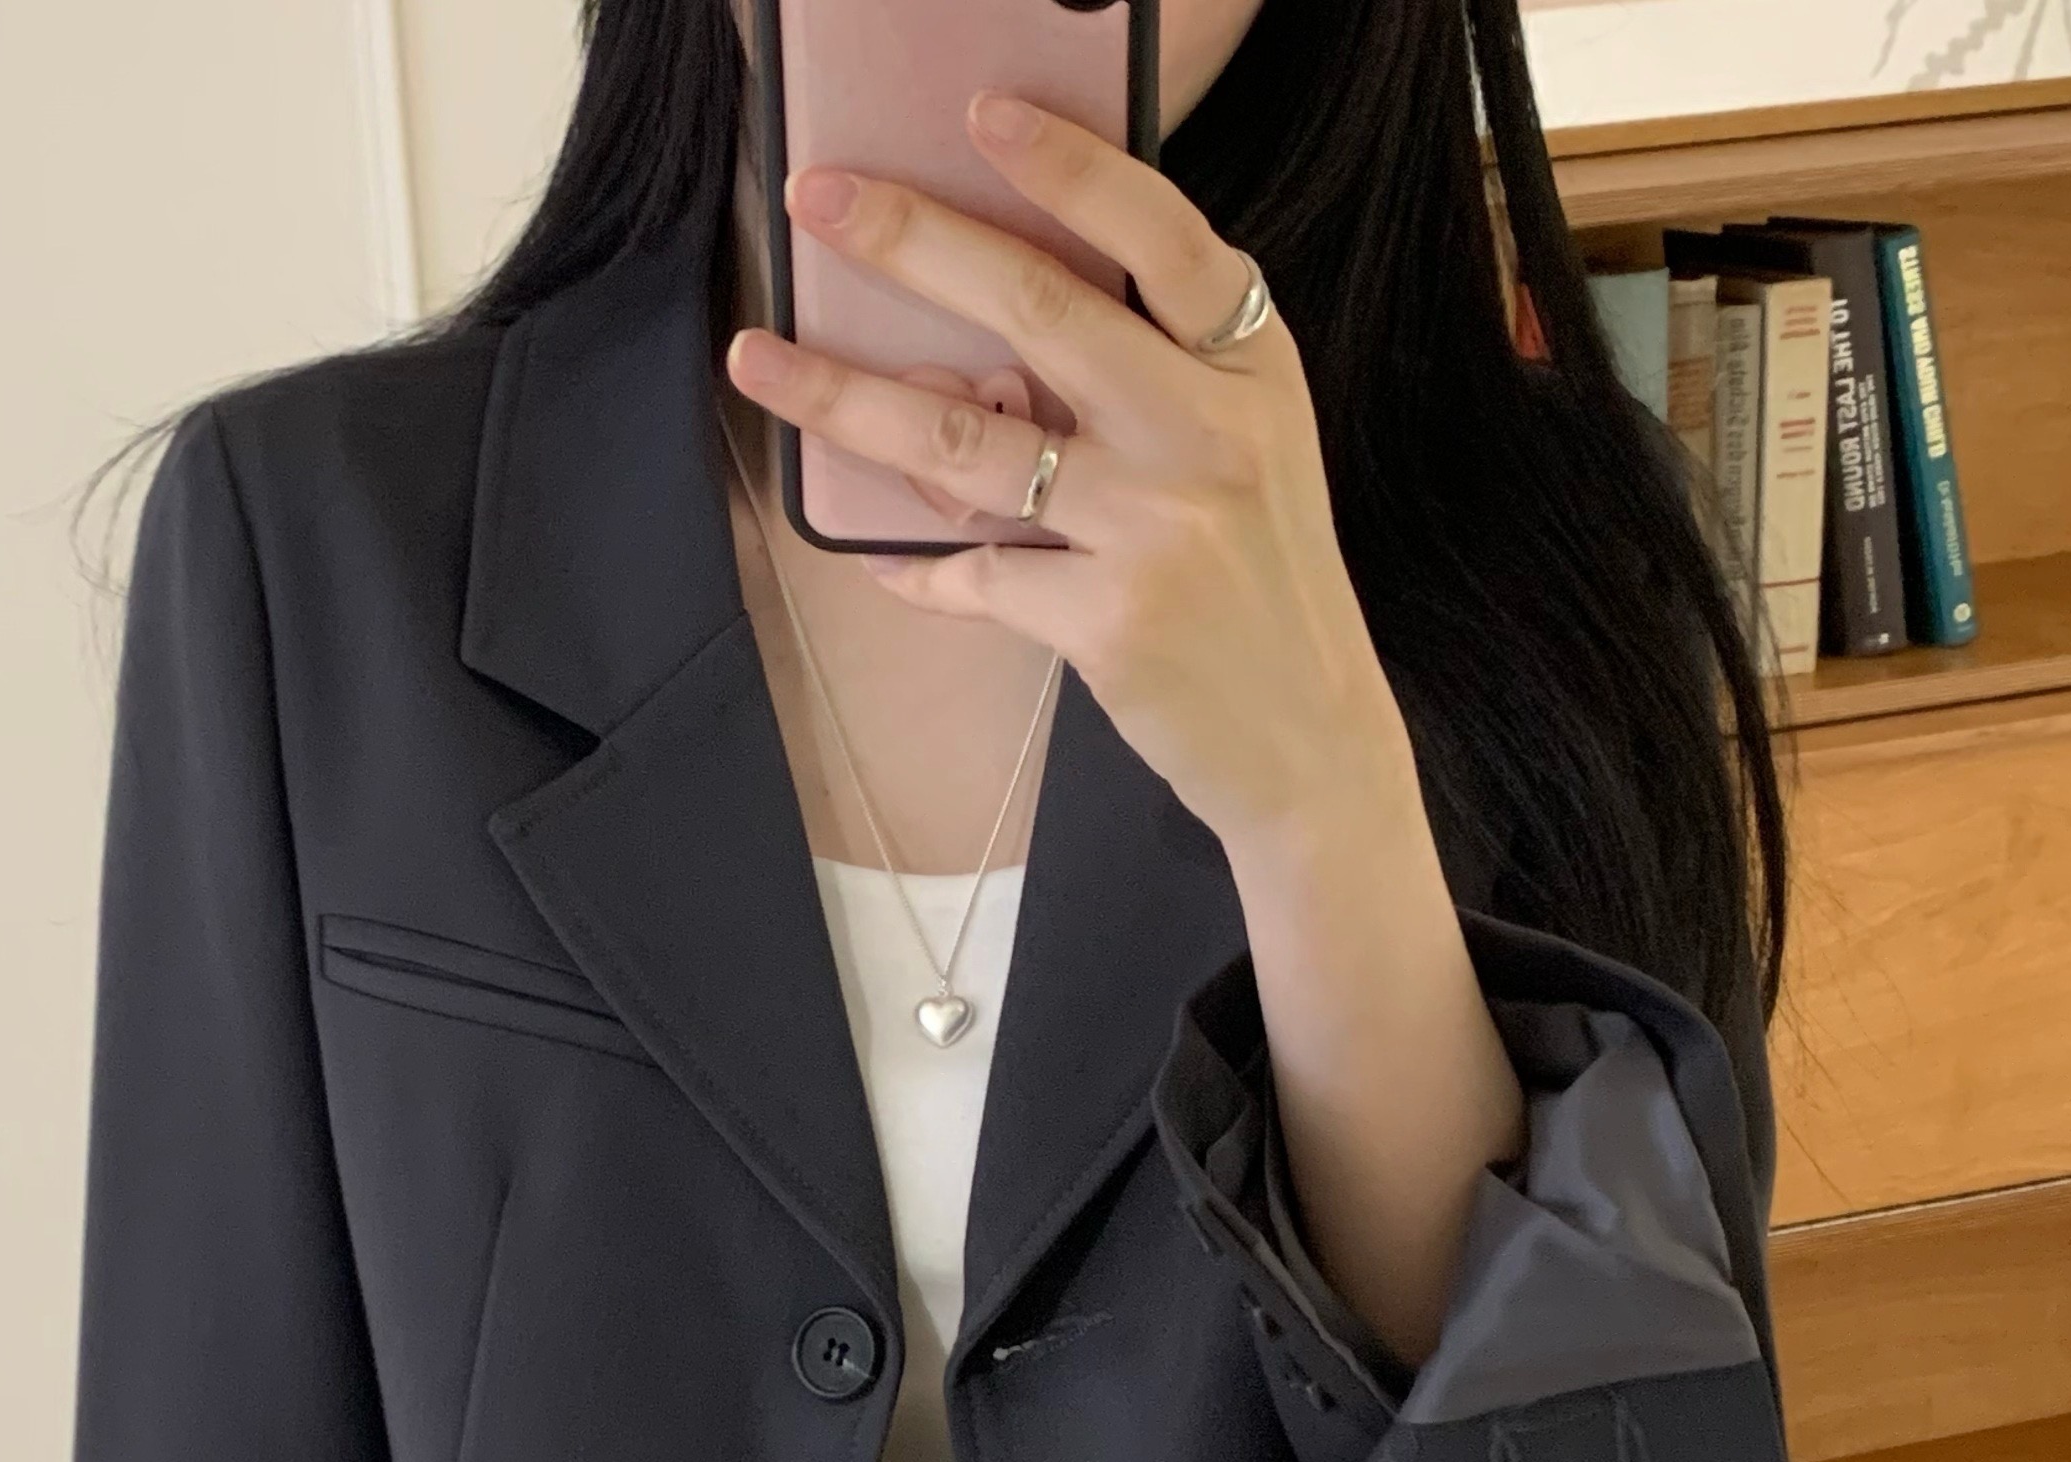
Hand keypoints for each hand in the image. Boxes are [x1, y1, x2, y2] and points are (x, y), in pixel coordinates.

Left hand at [730, 94, 1524, 1369]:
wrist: (1311, 741)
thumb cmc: (1260, 586)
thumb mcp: (1246, 455)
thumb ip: (1153, 382)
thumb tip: (992, 333)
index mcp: (1250, 369)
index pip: (1160, 233)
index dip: (1067, 165)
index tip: (975, 111)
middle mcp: (1210, 431)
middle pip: (1035, 306)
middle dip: (910, 240)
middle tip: (817, 198)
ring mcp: (1157, 526)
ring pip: (966, 440)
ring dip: (845, 398)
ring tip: (758, 362)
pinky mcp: (1109, 620)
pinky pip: (975, 574)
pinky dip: (916, 569)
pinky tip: (869, 559)